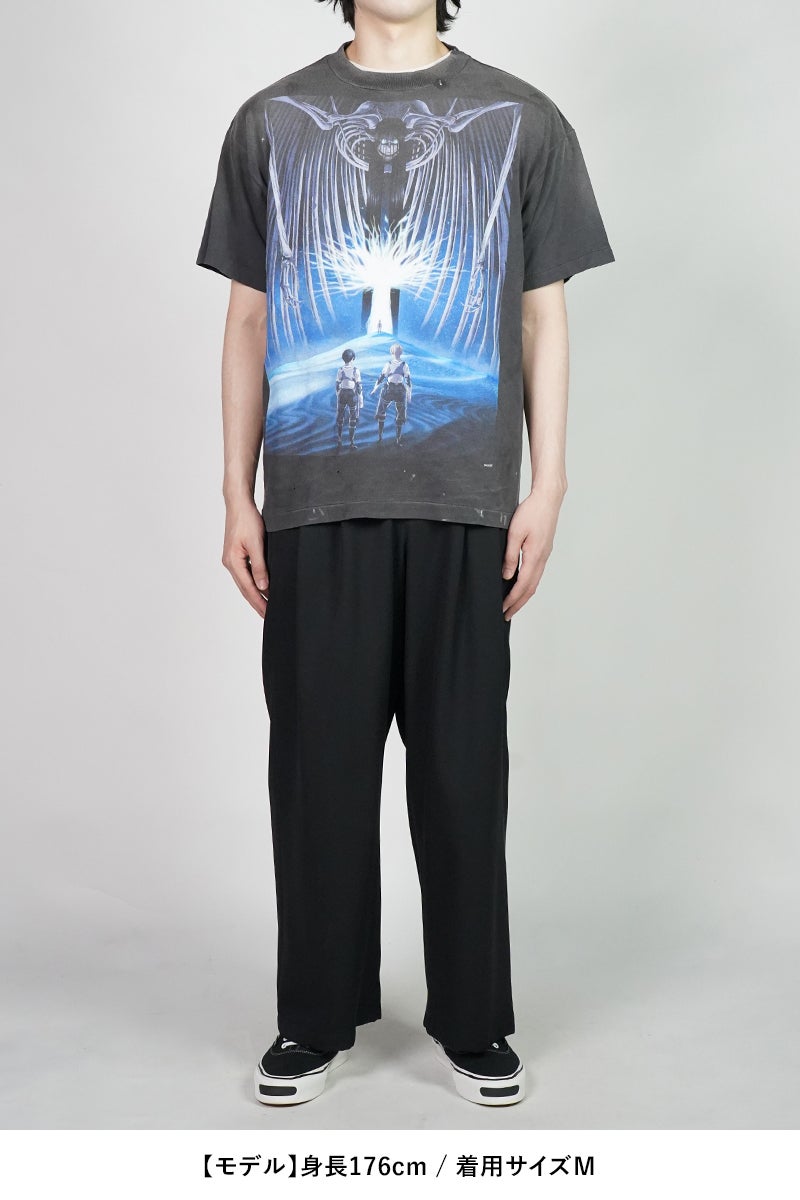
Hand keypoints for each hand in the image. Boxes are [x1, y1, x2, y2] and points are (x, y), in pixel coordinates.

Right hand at [221, 500, 268, 616]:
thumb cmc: (247, 520)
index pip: (248, 588)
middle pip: (245, 589)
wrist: (238, 504)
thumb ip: (260, 566)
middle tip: (268, 616)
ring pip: (244, 583)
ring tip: (266, 606)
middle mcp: (230, 563)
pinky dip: (253, 583)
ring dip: (255, 595)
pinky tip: (261, 588)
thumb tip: (263, 586)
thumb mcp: (257, 543)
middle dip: (257, 603)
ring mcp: (231, 559)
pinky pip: (245, 574)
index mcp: (233, 562)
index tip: (268, 614)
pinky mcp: (235, 555)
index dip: (259, 602)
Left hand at [501, 484, 565, 619]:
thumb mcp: (515, 533)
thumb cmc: (531, 512)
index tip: (503, 608)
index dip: (512, 599)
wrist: (548, 498)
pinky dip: (529, 584)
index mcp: (534, 555)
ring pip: (535, 582)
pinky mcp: (544, 550)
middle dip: (518, 603)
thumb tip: (506, 576)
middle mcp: (542, 558)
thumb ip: (510, 555)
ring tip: (513, 605)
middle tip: (507, 615)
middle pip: (531, 588)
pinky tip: (522, 586)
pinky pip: (537, 573)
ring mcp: (545, 555)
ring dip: (524, 596)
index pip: (523, 585)